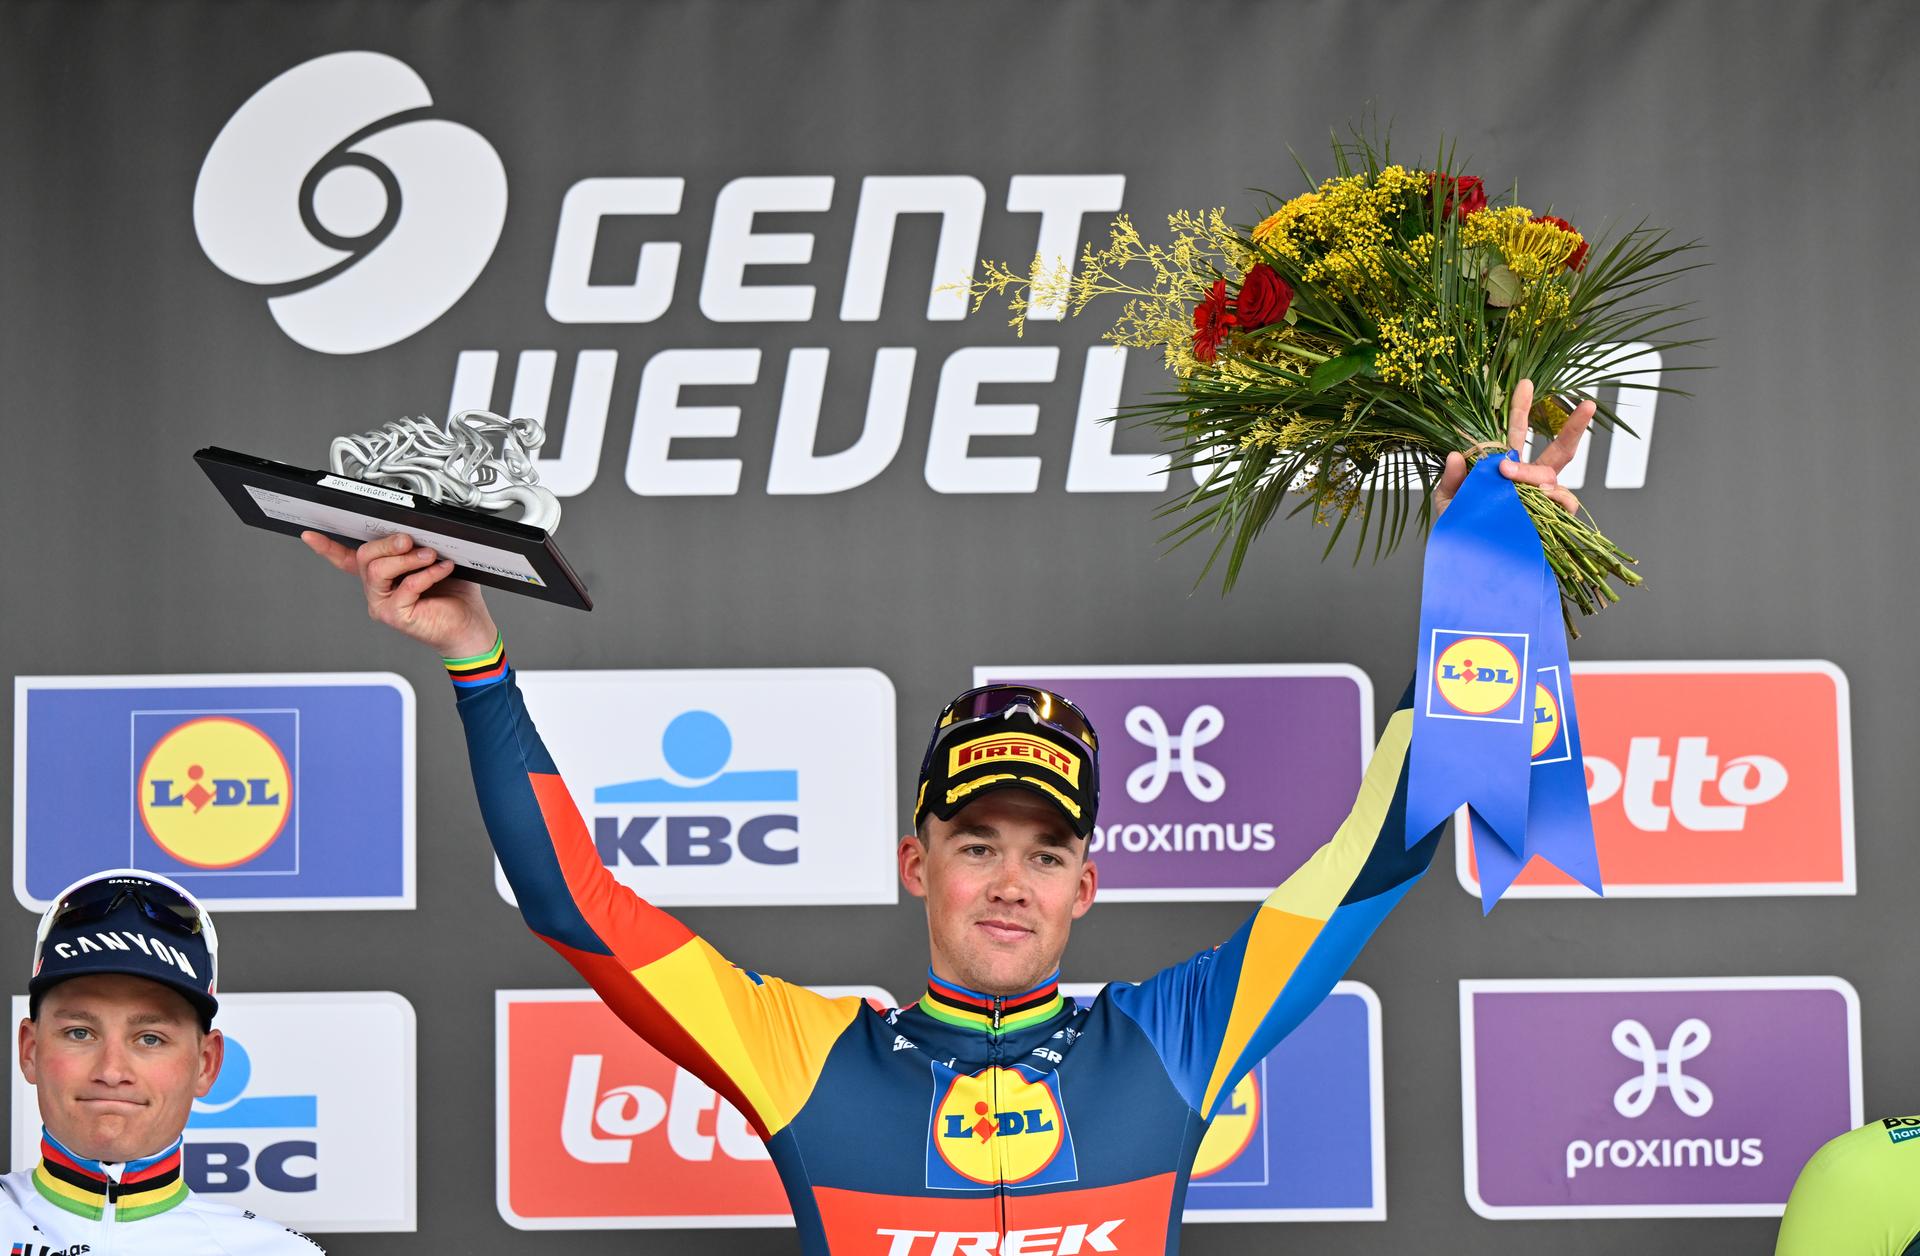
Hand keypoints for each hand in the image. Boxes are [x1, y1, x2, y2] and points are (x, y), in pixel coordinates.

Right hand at [301, 531, 499, 658]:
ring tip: (429, 556)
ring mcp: (383, 604)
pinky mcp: (395, 616)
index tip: (311, 534)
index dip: (327, 547)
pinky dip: (425, 574)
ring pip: (377, 570)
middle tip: (409, 540)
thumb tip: (413, 528)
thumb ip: (419, 545)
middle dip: (388, 543)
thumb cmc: (454, 597)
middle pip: (364, 556)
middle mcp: (378, 590)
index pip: (347, 559)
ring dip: (406, 558)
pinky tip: (441, 570)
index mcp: (383, 576)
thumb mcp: (434, 561)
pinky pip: (404, 586)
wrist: (470, 627)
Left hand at [1434, 378, 1593, 517]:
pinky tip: (1536, 498)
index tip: (1525, 382)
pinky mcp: (1556, 522)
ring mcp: (1546, 501)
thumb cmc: (1464, 533)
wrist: (1474, 569)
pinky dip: (1550, 498)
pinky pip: (1562, 504)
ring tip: (1506, 475)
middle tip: (1588, 404)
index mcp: (1507, 469)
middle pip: (1560, 450)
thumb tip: (1456, 454)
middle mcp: (1532, 481)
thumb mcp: (1450, 504)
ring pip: (1551, 477)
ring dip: (1529, 472)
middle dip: (1575, 426)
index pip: (1517, 434)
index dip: (1521, 409)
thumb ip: (1453, 479)